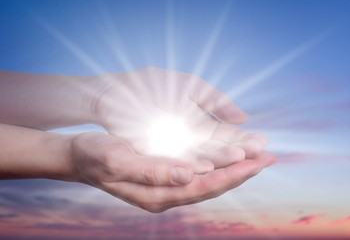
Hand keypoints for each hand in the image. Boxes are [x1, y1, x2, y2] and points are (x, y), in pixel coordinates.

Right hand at [70, 132, 274, 212]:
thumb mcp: (118, 159)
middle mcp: (165, 194)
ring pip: (208, 180)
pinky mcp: (164, 176)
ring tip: (257, 155)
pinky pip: (197, 172)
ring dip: (233, 167)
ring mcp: (165, 187)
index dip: (232, 174)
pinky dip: (217, 163)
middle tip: (270, 157)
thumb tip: (189, 174)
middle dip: (241, 172)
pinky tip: (227, 155)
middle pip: (212, 186)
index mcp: (157, 194)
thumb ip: (152, 170)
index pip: (203, 187)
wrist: (79, 157)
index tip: (256, 161)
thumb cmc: (94, 156)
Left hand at [89, 67, 265, 171]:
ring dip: (221, 162)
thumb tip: (244, 117)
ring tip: (242, 162)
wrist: (115, 91)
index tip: (264, 143)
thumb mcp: (190, 87)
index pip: (226, 136)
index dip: (244, 140)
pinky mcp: (155, 155)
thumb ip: (215, 100)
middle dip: (240, 153)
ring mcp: (173, 149)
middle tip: (263, 157)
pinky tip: (208, 167)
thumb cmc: (151, 85)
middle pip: (218, 151)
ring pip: (201, 159)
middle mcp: (189, 141)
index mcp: (199, 124)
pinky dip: (191, 166)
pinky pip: (176, 162)